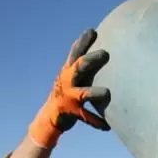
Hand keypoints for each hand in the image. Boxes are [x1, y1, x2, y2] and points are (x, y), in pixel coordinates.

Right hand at [28, 29, 111, 147]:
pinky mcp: (71, 113)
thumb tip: (104, 47)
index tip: (92, 31)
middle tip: (106, 54)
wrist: (49, 117)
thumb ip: (85, 65)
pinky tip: (107, 126)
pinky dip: (96, 122)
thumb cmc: (68, 92)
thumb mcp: (73, 76)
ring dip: (95, 93)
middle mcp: (67, 81)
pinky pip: (86, 118)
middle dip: (91, 60)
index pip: (75, 52)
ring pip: (83, 93)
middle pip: (79, 67)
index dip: (83, 41)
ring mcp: (68, 97)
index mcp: (68, 70)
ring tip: (108, 93)